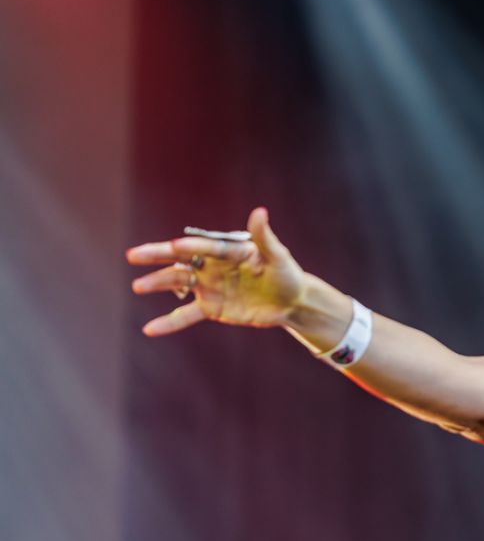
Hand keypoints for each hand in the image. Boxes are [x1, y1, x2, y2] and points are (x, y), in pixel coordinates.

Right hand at [126, 207, 304, 335]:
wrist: (292, 303)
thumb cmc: (287, 275)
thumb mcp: (277, 256)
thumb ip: (264, 237)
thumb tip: (260, 211)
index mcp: (227, 250)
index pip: (205, 247)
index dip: (191, 247)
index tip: (174, 246)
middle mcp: (213, 266)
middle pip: (181, 260)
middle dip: (157, 256)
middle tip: (133, 255)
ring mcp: (210, 287)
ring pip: (178, 284)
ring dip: (158, 284)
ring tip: (138, 286)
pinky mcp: (212, 308)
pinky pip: (186, 316)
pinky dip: (169, 323)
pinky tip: (149, 329)